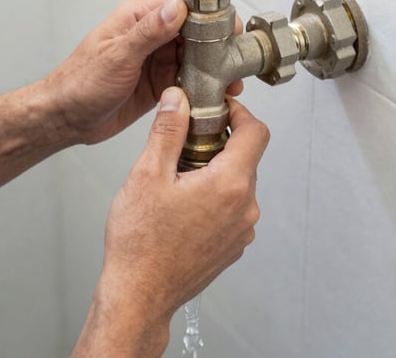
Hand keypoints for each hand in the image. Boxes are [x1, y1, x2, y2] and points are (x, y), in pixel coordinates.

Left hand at [47, 0, 244, 145]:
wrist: (66, 118)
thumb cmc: (79, 83)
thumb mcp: (117, 56)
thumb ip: (148, 33)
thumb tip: (176, 9)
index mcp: (139, 17)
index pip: (184, 7)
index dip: (210, 18)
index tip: (229, 32)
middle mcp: (150, 35)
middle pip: (196, 33)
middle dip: (217, 48)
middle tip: (234, 64)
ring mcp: (156, 59)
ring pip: (195, 58)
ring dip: (213, 70)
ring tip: (229, 84)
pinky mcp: (159, 82)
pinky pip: (188, 81)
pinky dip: (202, 87)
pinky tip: (213, 95)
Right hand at [97, 87, 267, 323]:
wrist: (139, 296)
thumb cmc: (140, 243)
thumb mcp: (148, 174)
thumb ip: (168, 131)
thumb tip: (178, 99)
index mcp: (230, 185)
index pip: (257, 132)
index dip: (239, 113)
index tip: (219, 109)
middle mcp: (245, 208)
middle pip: (246, 157)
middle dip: (219, 144)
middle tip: (183, 147)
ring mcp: (242, 231)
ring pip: (238, 184)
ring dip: (215, 172)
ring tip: (178, 182)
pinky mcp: (233, 247)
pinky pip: (232, 209)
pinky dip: (214, 198)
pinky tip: (182, 207)